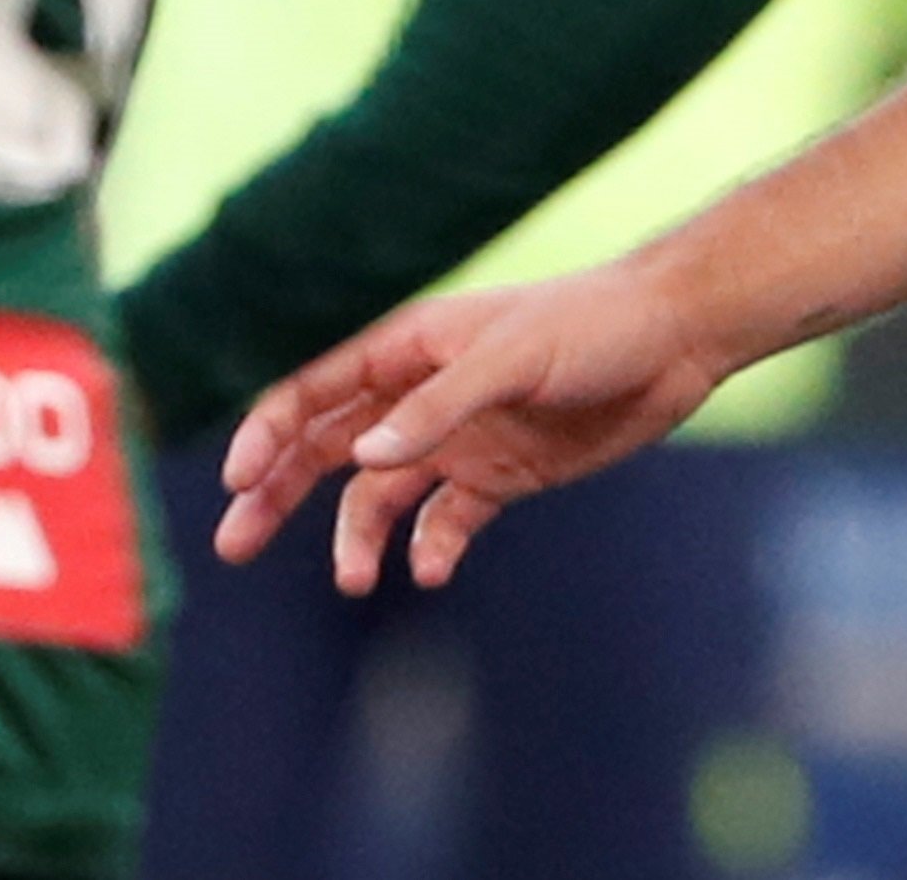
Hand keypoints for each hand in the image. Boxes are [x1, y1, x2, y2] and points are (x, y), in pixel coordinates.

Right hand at [212, 264, 740, 594]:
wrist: (674, 340)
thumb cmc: (589, 326)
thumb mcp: (510, 359)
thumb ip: (437, 407)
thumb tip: (363, 457)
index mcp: (407, 349)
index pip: (314, 392)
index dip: (267, 433)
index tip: (237, 481)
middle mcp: (421, 396)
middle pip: (326, 448)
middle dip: (276, 493)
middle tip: (233, 543)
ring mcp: (459, 438)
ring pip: (378, 495)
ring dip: (355, 537)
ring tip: (352, 579)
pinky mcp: (501, 475)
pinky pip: (445, 520)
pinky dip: (430, 548)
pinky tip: (431, 570)